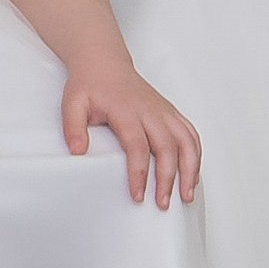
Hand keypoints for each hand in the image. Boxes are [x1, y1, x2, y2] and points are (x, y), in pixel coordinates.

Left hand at [62, 59, 201, 206]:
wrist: (105, 63)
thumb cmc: (90, 85)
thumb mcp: (72, 103)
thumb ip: (73, 127)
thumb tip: (77, 151)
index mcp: (126, 110)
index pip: (137, 146)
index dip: (139, 173)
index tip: (138, 195)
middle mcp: (150, 111)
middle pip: (167, 148)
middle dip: (168, 179)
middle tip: (163, 204)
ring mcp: (164, 112)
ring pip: (186, 142)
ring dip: (190, 170)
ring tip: (186, 195)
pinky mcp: (171, 114)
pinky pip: (191, 135)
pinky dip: (196, 156)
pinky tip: (193, 175)